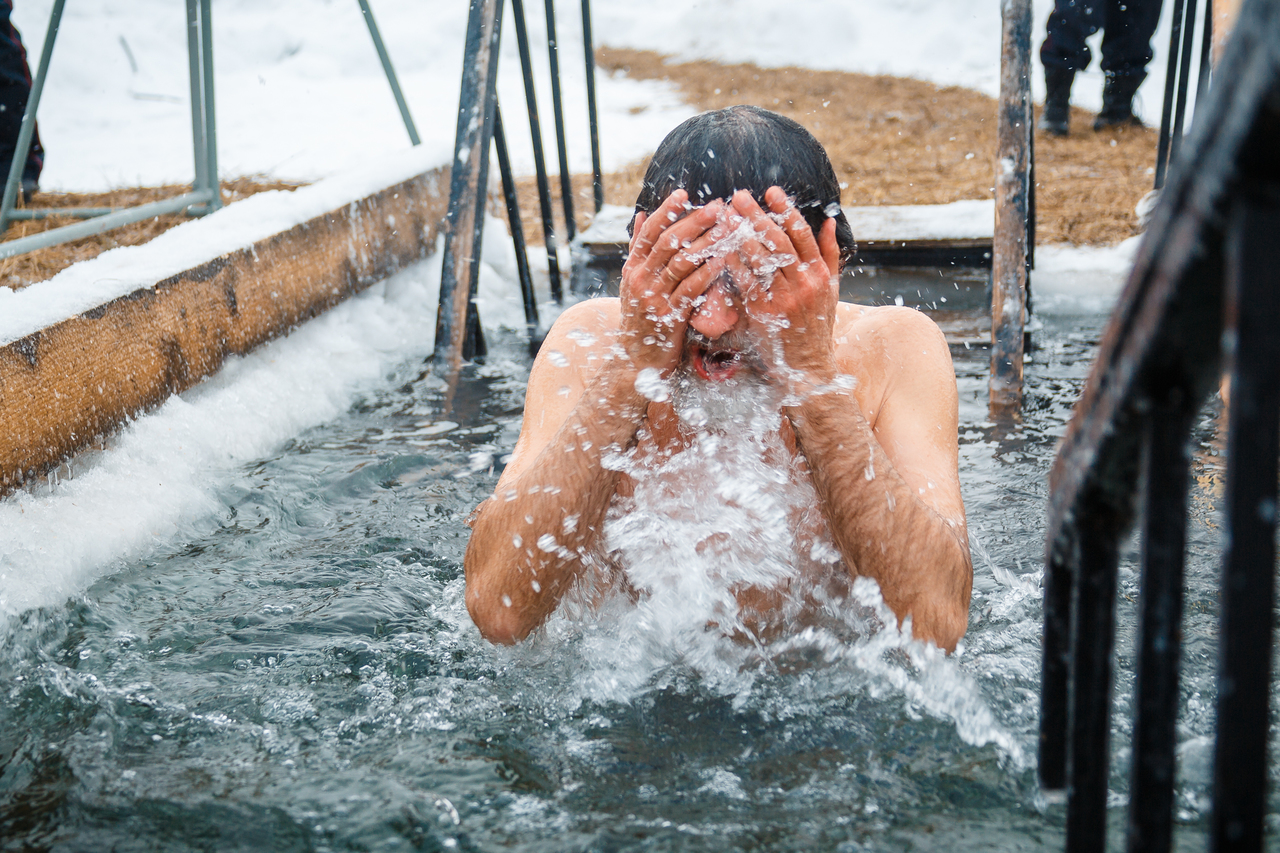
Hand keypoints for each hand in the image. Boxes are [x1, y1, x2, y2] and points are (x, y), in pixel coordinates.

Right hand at [619, 190, 726, 374]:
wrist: (637, 360)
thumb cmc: (642, 318)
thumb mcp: (634, 282)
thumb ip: (639, 249)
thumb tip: (642, 215)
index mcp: (632, 268)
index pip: (648, 233)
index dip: (666, 211)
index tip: (684, 194)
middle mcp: (640, 280)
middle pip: (667, 243)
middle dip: (693, 222)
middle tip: (716, 206)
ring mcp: (653, 298)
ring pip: (681, 263)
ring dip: (706, 244)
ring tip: (726, 229)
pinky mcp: (669, 316)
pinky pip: (691, 289)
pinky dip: (708, 273)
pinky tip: (724, 260)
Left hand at [728, 187, 841, 381]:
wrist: (808, 367)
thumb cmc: (817, 326)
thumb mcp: (831, 289)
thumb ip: (829, 254)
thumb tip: (828, 221)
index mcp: (819, 274)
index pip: (802, 234)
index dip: (786, 210)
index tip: (770, 191)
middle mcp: (804, 284)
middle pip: (778, 241)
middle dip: (757, 216)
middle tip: (738, 197)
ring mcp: (784, 299)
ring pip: (760, 259)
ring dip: (740, 235)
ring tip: (725, 217)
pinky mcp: (765, 314)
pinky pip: (746, 283)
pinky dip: (733, 265)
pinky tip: (720, 250)